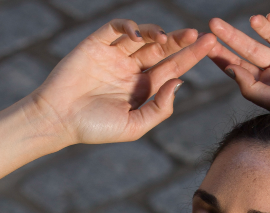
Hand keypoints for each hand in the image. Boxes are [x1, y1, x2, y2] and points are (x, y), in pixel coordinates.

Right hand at [28, 19, 216, 146]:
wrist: (59, 119)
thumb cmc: (95, 128)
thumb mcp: (134, 126)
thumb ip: (159, 108)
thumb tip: (179, 82)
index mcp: (143, 88)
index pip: (171, 68)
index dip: (190, 56)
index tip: (210, 46)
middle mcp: (131, 69)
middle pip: (162, 49)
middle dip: (180, 41)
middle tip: (199, 35)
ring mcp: (115, 54)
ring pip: (142, 36)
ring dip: (158, 33)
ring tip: (168, 38)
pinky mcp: (96, 43)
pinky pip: (116, 28)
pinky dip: (129, 27)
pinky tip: (140, 36)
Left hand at [206, 8, 269, 125]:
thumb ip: (253, 88)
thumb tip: (231, 70)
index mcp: (269, 85)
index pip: (241, 68)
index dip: (224, 58)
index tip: (206, 48)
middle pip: (250, 48)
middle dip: (232, 37)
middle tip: (214, 25)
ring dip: (260, 26)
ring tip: (252, 21)